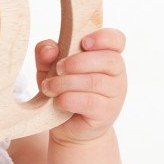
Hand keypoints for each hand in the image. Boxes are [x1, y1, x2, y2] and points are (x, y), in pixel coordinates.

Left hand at [35, 28, 127, 144]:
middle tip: (58, 69)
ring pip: (95, 82)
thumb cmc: (63, 89)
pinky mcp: (107, 113)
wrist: (68, 126)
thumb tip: (50, 49)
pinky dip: (69, 99)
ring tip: (49, 87)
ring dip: (66, 83)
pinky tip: (58, 101)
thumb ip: (47, 53)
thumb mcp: (50, 67)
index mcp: (105, 54)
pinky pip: (90, 102)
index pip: (116, 40)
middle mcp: (116, 73)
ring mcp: (115, 94)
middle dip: (77, 62)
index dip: (103, 38)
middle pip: (108, 60)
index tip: (84, 42)